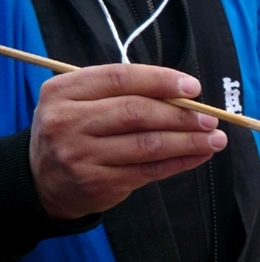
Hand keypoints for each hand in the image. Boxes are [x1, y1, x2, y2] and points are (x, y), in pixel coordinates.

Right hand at [29, 64, 225, 220]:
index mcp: (64, 91)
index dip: (161, 80)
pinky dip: (181, 161)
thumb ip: (123, 94)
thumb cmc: (76, 132)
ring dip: (188, 141)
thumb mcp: (83, 103)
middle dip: (181, 115)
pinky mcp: (99, 183)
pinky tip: (200, 155)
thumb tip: (184, 94)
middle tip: (210, 118)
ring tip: (215, 138)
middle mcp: (68, 121)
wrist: (43, 181)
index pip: (120, 78)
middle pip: (136, 112)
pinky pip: (150, 170)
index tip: (193, 87)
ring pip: (147, 144)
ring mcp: (82, 155)